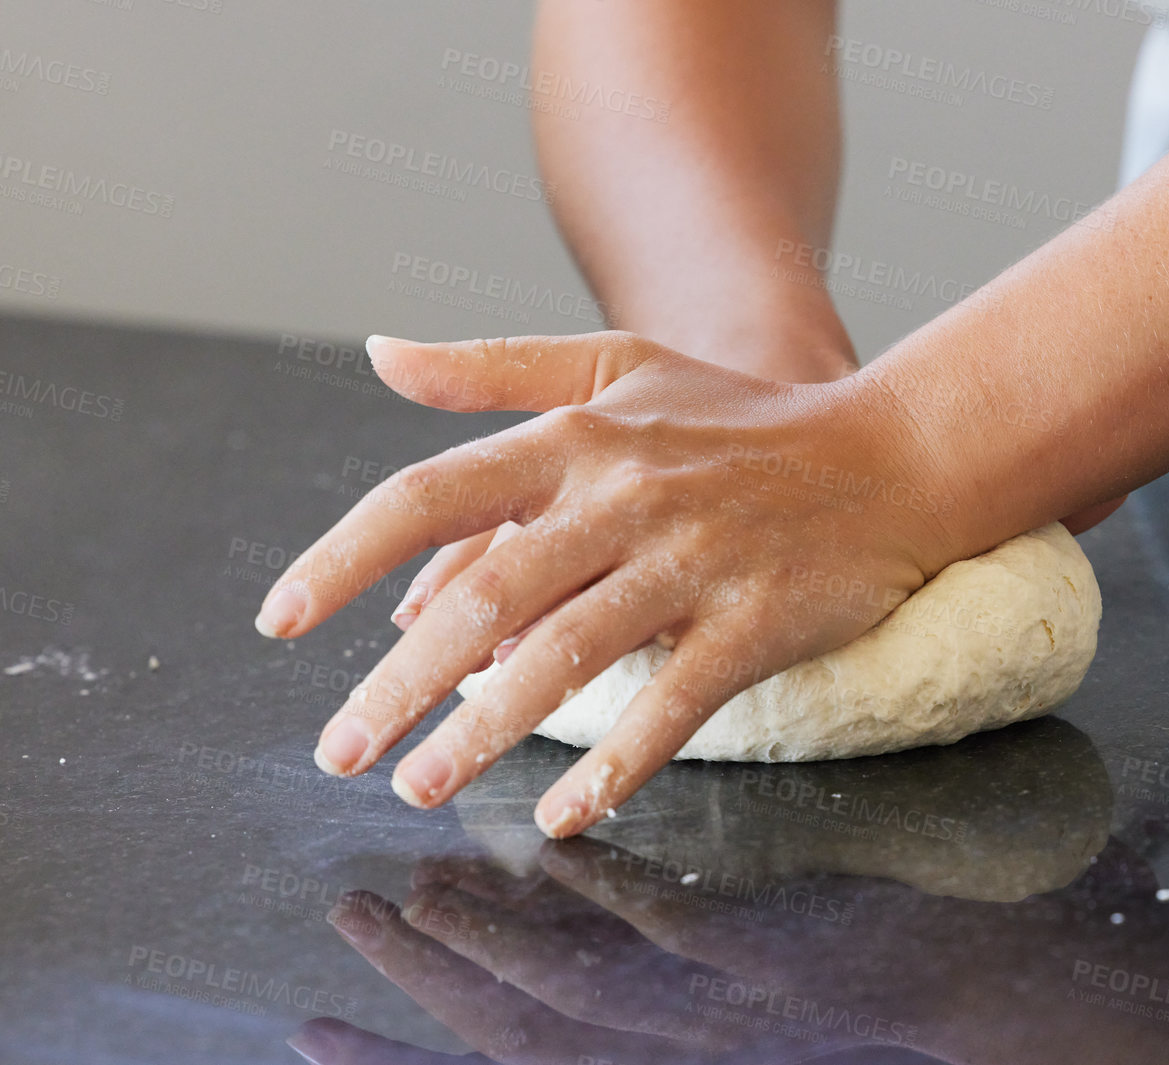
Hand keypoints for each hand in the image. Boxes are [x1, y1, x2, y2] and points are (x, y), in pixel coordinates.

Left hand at [254, 332, 966, 835]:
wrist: (890, 453)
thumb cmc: (742, 417)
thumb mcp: (618, 366)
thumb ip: (495, 369)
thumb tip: (379, 355)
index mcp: (576, 440)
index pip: (430, 495)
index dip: (342, 558)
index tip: (279, 623)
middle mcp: (623, 500)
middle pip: (484, 599)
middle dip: (397, 685)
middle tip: (340, 751)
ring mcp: (692, 565)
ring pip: (567, 658)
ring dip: (482, 733)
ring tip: (419, 786)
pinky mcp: (754, 624)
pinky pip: (670, 707)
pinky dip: (612, 766)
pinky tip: (558, 814)